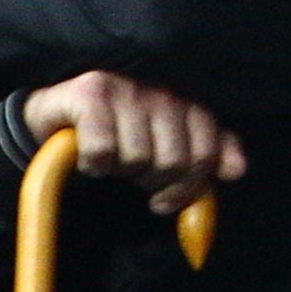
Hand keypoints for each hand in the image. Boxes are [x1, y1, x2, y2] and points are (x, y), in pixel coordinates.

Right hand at [20, 71, 244, 219]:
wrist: (52, 123)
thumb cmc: (116, 140)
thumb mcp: (163, 152)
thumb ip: (203, 160)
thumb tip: (238, 171)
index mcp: (183, 105)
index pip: (208, 149)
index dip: (191, 184)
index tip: (166, 202)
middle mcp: (160, 92)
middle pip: (175, 159)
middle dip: (153, 182)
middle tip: (134, 179)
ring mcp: (127, 89)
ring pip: (138, 157)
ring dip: (120, 172)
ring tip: (111, 162)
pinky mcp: (91, 93)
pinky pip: (103, 149)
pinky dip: (94, 164)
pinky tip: (87, 158)